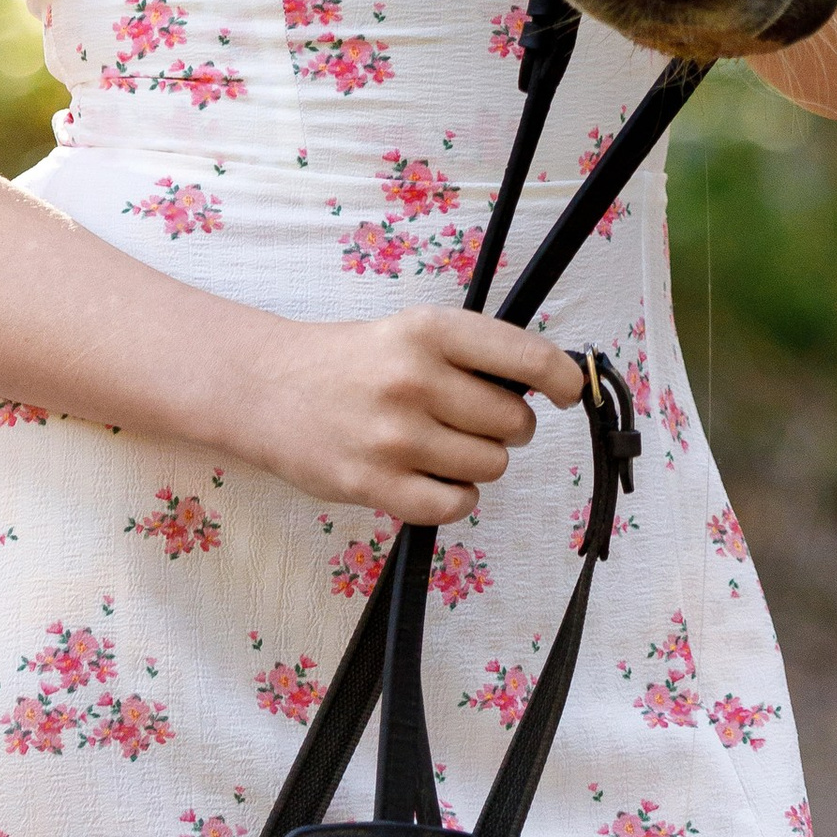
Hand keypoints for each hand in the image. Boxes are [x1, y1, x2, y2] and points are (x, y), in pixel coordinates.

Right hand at [241, 306, 582, 517]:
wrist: (267, 388)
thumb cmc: (353, 361)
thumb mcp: (412, 333)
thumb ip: (471, 355)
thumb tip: (545, 385)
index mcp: (430, 331)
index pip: (526, 357)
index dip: (563, 379)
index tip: (569, 392)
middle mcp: (415, 379)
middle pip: (513, 422)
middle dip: (508, 426)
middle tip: (474, 420)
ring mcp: (393, 436)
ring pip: (490, 466)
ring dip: (480, 463)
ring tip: (444, 447)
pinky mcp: (371, 484)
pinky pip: (453, 506)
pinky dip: (456, 499)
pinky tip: (436, 480)